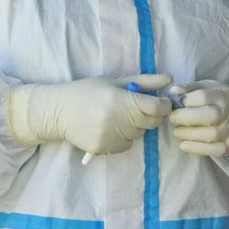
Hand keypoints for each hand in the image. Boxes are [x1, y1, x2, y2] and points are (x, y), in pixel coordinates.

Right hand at [7, 74, 172, 154]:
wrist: (58, 111)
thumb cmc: (87, 92)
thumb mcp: (115, 82)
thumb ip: (145, 81)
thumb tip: (170, 79)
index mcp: (122, 100)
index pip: (157, 108)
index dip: (163, 105)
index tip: (160, 102)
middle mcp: (118, 120)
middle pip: (152, 123)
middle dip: (150, 115)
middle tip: (136, 108)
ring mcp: (111, 137)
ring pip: (139, 134)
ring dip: (136, 127)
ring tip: (118, 116)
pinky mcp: (104, 148)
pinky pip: (126, 145)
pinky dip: (124, 138)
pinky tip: (110, 128)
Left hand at [168, 80, 228, 156]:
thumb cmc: (221, 101)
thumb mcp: (209, 88)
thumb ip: (190, 89)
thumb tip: (173, 92)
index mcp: (224, 97)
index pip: (205, 96)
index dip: (187, 99)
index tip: (176, 102)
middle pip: (209, 116)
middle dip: (185, 117)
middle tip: (172, 118)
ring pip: (210, 135)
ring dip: (188, 134)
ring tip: (177, 131)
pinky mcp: (228, 146)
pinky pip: (212, 150)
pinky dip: (195, 148)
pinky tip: (183, 144)